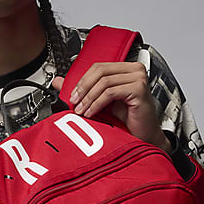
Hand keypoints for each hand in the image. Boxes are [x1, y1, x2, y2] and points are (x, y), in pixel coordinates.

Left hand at [51, 65, 170, 150]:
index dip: (82, 80)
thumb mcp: (101, 102)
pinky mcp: (139, 89)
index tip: (72, 94)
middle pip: (100, 71)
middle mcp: (134, 70)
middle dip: (83, 87)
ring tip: (81, 110)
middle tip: (74, 102)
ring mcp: (138, 78)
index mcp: (125, 69)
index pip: (98, 67)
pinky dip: (97, 103)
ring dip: (88, 97)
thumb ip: (82, 90)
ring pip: (104, 81)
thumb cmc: (127, 120)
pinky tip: (91, 112)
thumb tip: (59, 82)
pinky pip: (111, 92)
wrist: (143, 137)